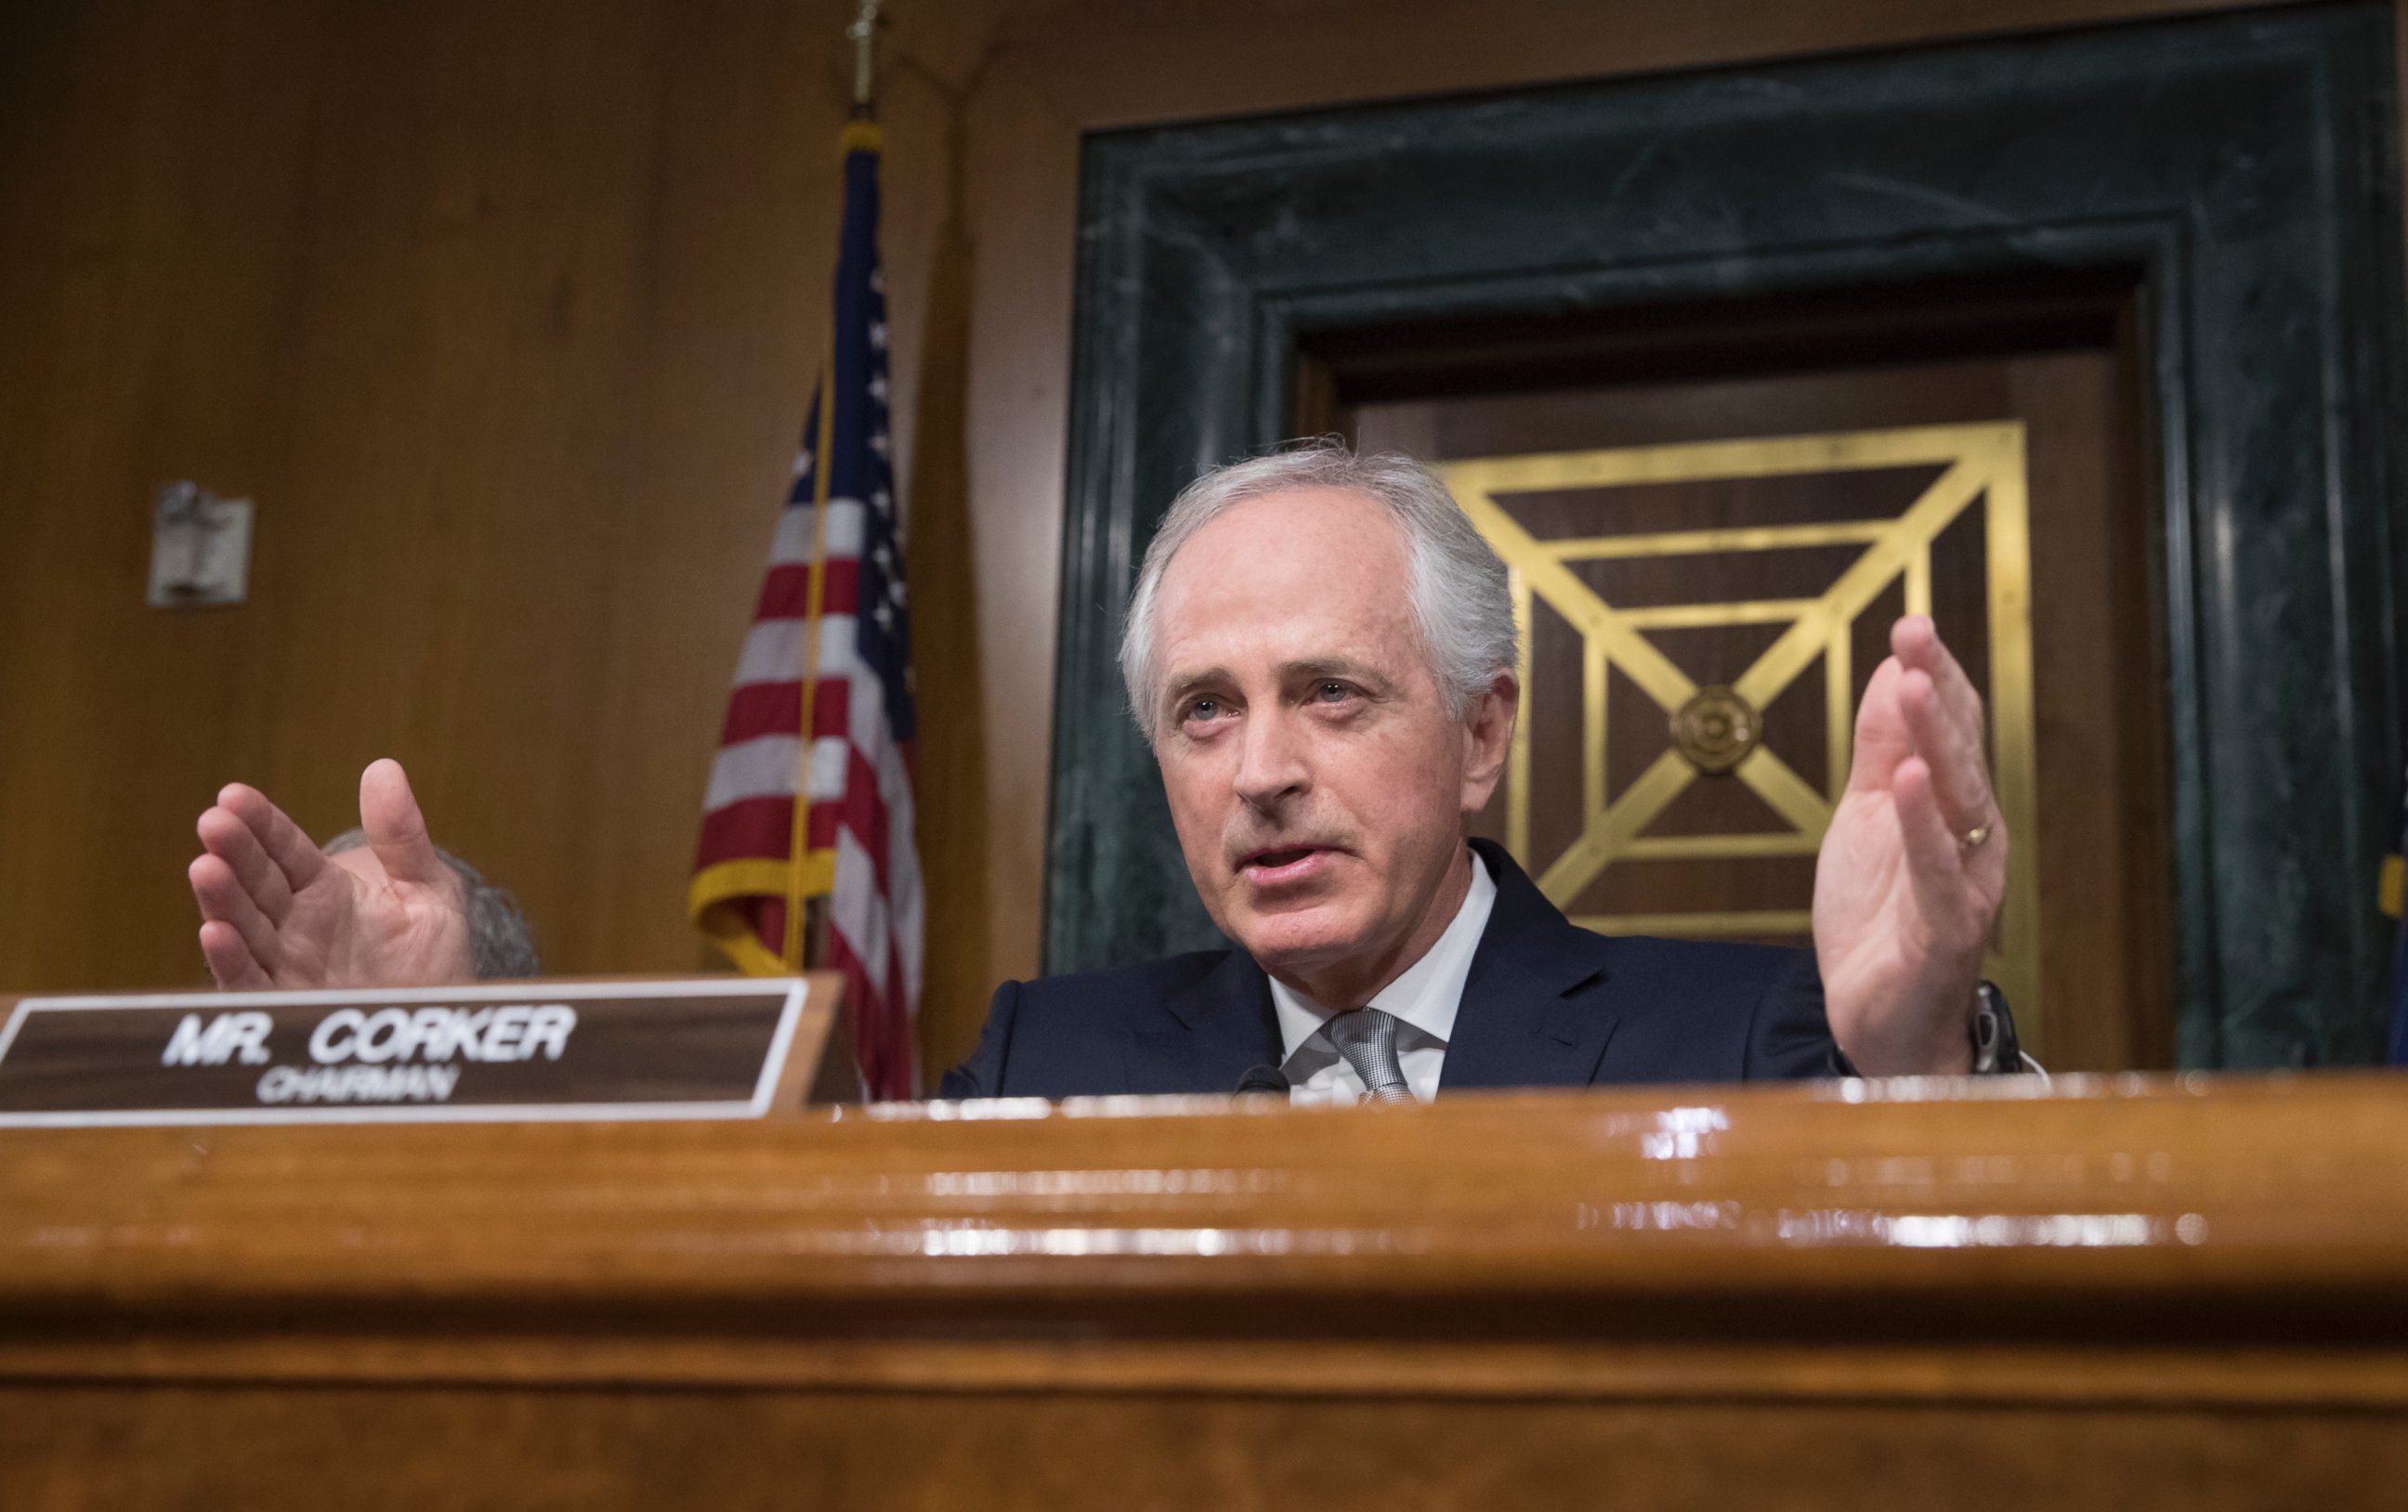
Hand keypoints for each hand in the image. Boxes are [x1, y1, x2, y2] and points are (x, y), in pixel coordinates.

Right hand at [188, 759, 473, 988]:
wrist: (444, 1015)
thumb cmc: (431, 951)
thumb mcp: (425, 885)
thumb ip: (401, 835)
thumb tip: (384, 768)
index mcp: (325, 888)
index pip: (284, 848)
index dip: (260, 822)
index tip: (234, 795)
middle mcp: (298, 923)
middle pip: (257, 883)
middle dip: (234, 853)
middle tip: (213, 822)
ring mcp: (289, 963)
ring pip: (245, 928)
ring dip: (222, 900)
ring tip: (205, 868)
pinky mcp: (289, 1004)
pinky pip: (252, 982)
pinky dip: (231, 961)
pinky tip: (214, 932)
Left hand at [1812, 616, 2006, 1073]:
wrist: (1880, 1024)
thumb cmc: (1881, 918)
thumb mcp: (1865, 819)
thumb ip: (1879, 749)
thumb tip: (1888, 669)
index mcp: (1954, 808)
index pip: (1950, 729)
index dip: (1933, 674)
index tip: (1911, 622)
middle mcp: (1972, 838)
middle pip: (1959, 752)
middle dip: (1936, 689)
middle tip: (1914, 632)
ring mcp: (1965, 883)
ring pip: (1958, 801)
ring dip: (1936, 741)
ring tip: (1913, 683)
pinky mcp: (1946, 931)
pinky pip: (1938, 871)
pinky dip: (1923, 823)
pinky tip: (1906, 778)